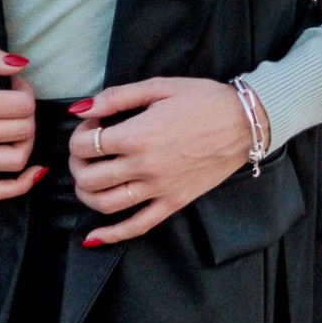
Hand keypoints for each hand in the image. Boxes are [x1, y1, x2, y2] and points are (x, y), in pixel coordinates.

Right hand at [0, 48, 42, 201]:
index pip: (21, 106)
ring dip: (27, 141)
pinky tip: (35, 172)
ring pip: (16, 160)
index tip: (14, 85)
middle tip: (14, 102)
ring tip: (16, 126)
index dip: (25, 92)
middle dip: (28, 112)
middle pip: (23, 130)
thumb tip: (22, 64)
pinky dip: (20, 185)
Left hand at [68, 77, 257, 245]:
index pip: (85, 145)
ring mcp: (159, 188)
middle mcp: (144, 166)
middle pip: (88, 177)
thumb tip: (79, 109)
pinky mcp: (173, 202)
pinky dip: (111, 234)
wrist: (243, 122)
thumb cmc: (202, 99)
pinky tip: (95, 235)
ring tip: (89, 178)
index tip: (92, 125)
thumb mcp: (158, 86)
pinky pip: (137, 226)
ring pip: (105, 204)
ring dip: (86, 194)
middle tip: (86, 151)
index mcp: (137, 135)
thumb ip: (115, 97)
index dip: (79, 134)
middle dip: (77, 164)